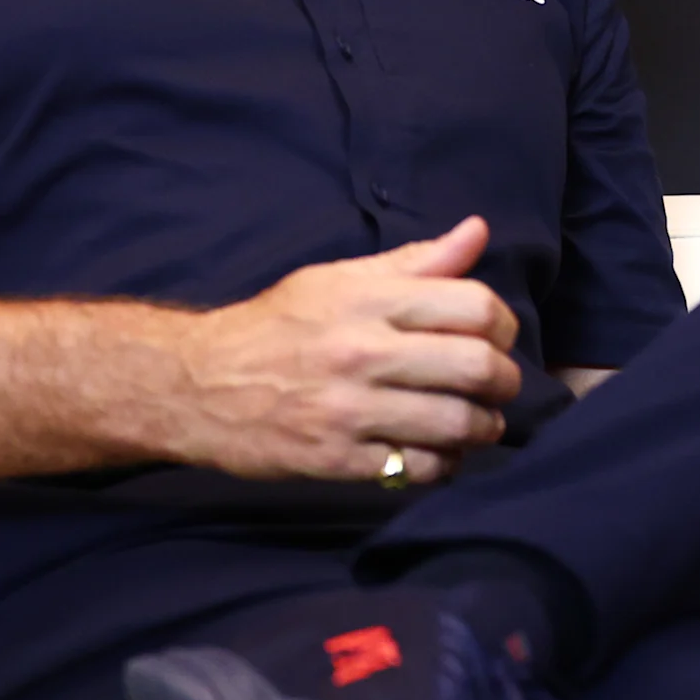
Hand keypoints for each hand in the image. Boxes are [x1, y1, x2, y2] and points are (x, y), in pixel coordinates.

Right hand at [163, 216, 521, 483]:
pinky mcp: (335, 459)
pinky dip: (443, 465)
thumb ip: (413, 262)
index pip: (474, 307)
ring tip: (479, 424)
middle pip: (477, 368)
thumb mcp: (337, 279)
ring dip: (482, 428)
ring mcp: (349, 410)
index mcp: (368, 301)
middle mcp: (363, 352)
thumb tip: (477, 231)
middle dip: (504, 381)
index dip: (503, 323)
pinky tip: (440, 454)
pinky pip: (418, 469)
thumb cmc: (276, 325)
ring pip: (455, 424)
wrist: (194, 383)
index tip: (498, 336)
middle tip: (499, 387)